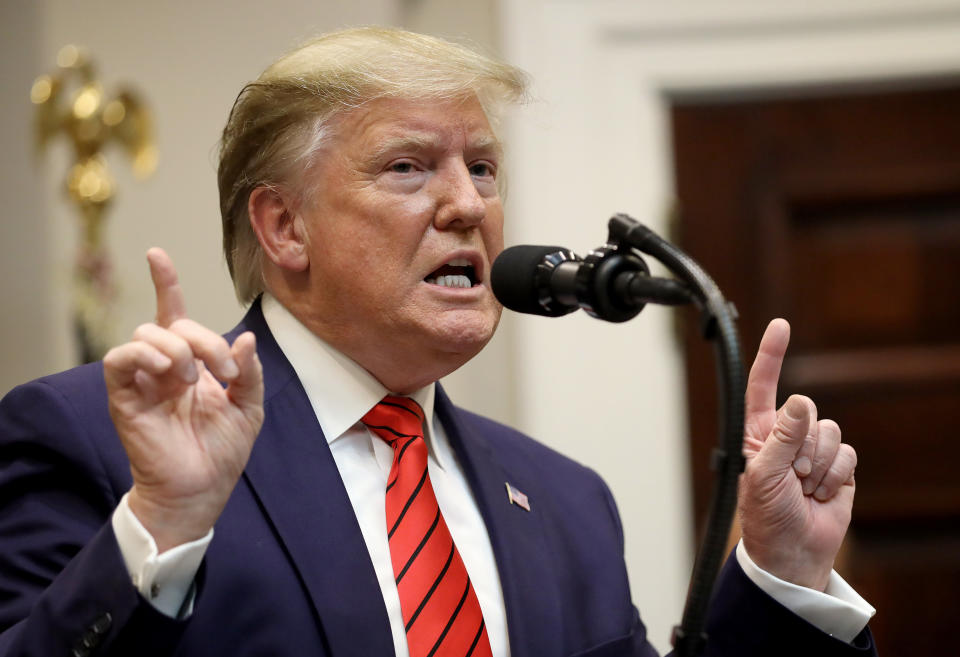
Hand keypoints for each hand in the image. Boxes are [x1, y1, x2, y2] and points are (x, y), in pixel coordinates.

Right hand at [103, 248, 263, 551]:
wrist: (202, 490)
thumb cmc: (222, 452)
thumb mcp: (249, 406)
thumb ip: (249, 371)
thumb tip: (244, 339)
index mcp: (192, 364)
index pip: (173, 314)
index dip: (165, 283)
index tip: (157, 254)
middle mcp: (164, 367)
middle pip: (172, 324)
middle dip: (203, 338)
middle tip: (223, 370)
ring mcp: (143, 381)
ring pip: (145, 335)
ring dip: (177, 348)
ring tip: (192, 378)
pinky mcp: (124, 397)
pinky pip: (119, 359)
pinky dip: (142, 355)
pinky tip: (167, 371)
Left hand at [738, 319, 856, 590]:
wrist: (793, 552)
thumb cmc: (766, 515)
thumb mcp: (762, 475)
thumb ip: (781, 437)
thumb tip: (799, 402)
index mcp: (757, 431)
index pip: (762, 386)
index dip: (772, 355)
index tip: (781, 325)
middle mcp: (786, 434)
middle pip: (806, 409)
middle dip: (802, 444)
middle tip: (790, 475)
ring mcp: (814, 449)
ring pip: (830, 431)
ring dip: (818, 464)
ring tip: (804, 488)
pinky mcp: (838, 466)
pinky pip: (847, 453)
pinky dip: (836, 476)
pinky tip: (822, 495)